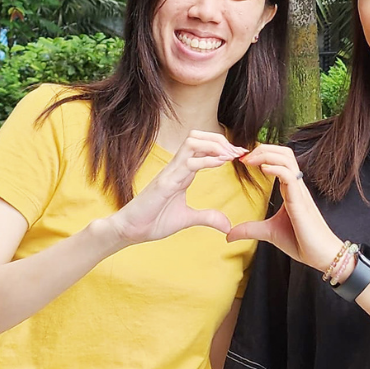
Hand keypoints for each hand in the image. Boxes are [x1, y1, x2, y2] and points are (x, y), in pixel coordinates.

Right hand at [100, 130, 246, 246]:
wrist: (130, 231)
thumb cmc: (153, 221)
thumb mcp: (187, 219)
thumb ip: (207, 218)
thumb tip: (227, 226)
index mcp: (182, 172)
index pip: (202, 147)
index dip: (222, 146)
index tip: (239, 154)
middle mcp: (176, 167)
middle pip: (197, 137)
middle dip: (220, 139)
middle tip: (237, 152)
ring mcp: (170, 173)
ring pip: (192, 143)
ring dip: (214, 145)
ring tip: (230, 156)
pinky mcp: (165, 184)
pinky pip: (187, 164)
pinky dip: (206, 160)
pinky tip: (220, 163)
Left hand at [226, 144, 342, 271]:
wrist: (320, 255)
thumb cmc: (301, 242)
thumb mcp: (268, 233)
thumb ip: (249, 230)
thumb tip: (228, 235)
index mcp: (289, 189)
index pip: (279, 160)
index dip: (261, 155)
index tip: (243, 161)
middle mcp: (295, 186)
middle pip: (284, 153)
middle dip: (263, 148)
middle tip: (243, 156)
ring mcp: (299, 192)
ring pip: (287, 159)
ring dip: (267, 154)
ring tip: (250, 160)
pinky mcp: (300, 201)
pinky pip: (289, 176)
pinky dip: (276, 168)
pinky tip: (263, 170)